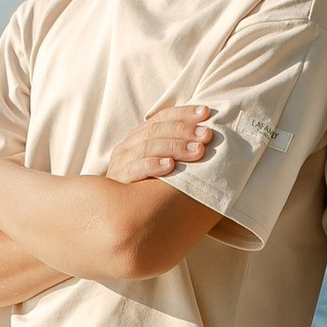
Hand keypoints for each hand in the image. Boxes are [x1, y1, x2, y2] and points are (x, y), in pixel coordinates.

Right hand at [103, 101, 217, 183]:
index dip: (184, 113)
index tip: (206, 112)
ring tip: (197, 151)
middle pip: (157, 129)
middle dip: (184, 130)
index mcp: (139, 136)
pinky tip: (170, 166)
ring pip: (148, 146)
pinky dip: (153, 165)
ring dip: (175, 146)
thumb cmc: (148, 188)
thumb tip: (208, 139)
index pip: (162, 117)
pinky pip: (135, 168)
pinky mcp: (118, 179)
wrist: (118, 213)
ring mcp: (121, 161)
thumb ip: (178, 151)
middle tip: (207, 135)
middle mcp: (129, 145)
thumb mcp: (163, 165)